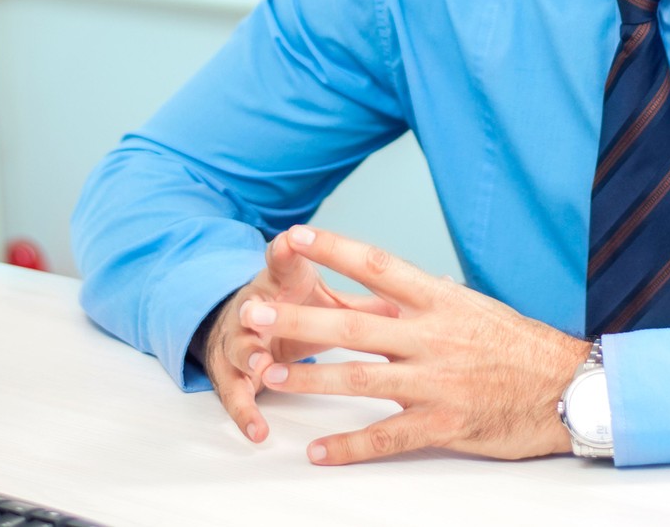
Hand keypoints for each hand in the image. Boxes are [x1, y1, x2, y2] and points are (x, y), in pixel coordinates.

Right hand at [200, 226, 401, 443]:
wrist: (248, 321)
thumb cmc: (300, 305)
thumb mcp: (329, 298)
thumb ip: (371, 298)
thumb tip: (437, 289)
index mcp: (283, 280)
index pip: (284, 259)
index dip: (288, 250)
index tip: (293, 239)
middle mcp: (257, 304)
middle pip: (257, 304)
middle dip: (263, 309)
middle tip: (258, 311)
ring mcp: (241, 338)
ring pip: (240, 347)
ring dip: (249, 355)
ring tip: (260, 365)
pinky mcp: (232, 372)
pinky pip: (235, 394)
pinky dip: (245, 411)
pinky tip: (258, 429)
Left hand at [241, 225, 590, 465]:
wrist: (568, 388)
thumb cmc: (518, 345)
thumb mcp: (470, 308)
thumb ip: (421, 301)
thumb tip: (377, 285)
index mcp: (440, 300)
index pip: (377, 265)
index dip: (333, 249)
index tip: (295, 236)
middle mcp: (434, 337)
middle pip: (354, 325)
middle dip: (299, 320)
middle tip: (254, 312)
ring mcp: (437, 382)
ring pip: (361, 380)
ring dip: (311, 379)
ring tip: (270, 375)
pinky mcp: (445, 424)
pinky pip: (389, 437)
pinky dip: (350, 446)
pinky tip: (319, 452)